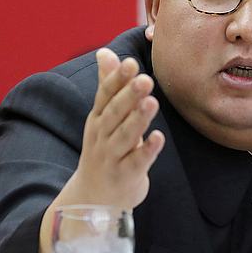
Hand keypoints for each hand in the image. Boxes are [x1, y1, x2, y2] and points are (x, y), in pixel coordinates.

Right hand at [39, 48, 163, 252]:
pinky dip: (147, 150)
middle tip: (145, 78)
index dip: (117, 80)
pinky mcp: (126, 176)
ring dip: (138, 119)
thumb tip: (105, 52)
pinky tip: (159, 137)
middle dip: (128, 95)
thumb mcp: (102, 118)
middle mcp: (102, 136)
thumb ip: (108, 85)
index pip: (105, 96)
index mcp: (98, 119)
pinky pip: (137, 162)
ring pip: (125, 136)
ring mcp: (112, 157)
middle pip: (115, 113)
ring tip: (152, 102)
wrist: (92, 199)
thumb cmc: (103, 150)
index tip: (130, 63)